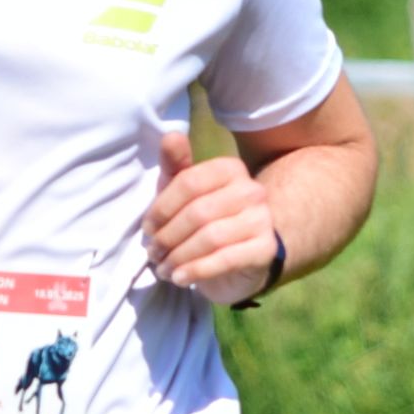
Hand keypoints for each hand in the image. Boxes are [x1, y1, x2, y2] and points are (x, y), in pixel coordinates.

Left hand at [144, 131, 275, 305]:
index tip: (147, 229)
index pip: (188, 182)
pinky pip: (225, 259)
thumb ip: (175, 165)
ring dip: (179, 257)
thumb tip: (171, 135)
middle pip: (198, 212)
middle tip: (153, 254)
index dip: (161, 208)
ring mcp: (262, 220)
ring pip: (210, 237)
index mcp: (230, 169)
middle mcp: (251, 190)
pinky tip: (180, 278)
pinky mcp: (265, 250)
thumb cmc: (204, 221)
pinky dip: (196, 270)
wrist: (240, 260)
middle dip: (168, 237)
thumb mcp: (183, 192)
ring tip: (163, 269)